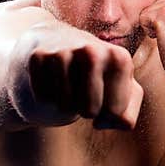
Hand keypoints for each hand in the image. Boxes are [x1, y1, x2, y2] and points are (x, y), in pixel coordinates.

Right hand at [25, 29, 143, 129]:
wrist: (57, 43)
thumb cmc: (96, 73)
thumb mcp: (121, 90)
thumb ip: (126, 114)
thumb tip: (101, 122)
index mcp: (120, 58)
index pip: (115, 113)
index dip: (107, 113)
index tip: (104, 96)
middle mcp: (92, 51)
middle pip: (90, 111)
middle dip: (86, 110)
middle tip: (83, 92)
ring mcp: (63, 52)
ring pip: (64, 106)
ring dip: (65, 104)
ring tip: (68, 84)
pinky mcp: (38, 57)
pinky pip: (43, 98)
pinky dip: (46, 97)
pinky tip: (51, 79)